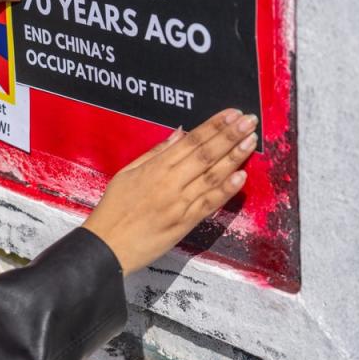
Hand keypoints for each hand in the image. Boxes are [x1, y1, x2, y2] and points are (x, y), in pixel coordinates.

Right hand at [82, 109, 258, 275]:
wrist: (107, 245)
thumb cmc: (113, 208)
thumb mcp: (127, 173)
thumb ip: (155, 153)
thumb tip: (179, 133)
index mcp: (155, 168)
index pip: (190, 141)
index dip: (213, 126)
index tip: (232, 114)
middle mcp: (170, 182)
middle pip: (205, 154)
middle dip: (230, 135)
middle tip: (249, 120)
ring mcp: (179, 203)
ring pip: (212, 176)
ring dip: (234, 157)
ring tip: (251, 141)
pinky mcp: (185, 223)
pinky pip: (209, 203)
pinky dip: (226, 189)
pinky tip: (242, 176)